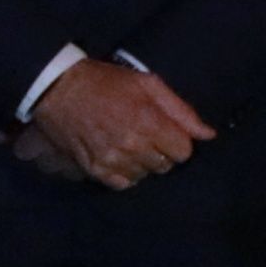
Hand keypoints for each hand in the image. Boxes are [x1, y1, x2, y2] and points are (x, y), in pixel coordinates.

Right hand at [21, 58, 209, 189]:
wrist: (57, 88)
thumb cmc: (105, 82)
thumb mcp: (147, 83)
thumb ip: (181, 110)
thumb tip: (209, 134)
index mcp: (149, 121)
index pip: (184, 151)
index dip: (177, 140)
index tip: (165, 130)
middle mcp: (133, 145)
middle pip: (165, 165)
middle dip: (160, 151)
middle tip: (143, 133)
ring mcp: (112, 160)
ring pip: (145, 175)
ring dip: (142, 162)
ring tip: (128, 143)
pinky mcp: (95, 169)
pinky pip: (123, 184)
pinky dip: (125, 173)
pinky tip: (117, 156)